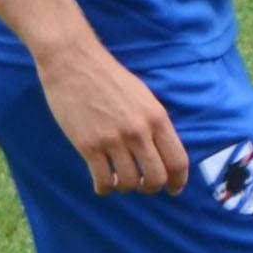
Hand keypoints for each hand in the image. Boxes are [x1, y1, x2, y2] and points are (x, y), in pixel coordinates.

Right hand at [41, 38, 188, 196]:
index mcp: (157, 118)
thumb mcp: (143, 97)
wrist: (74, 63)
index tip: (174, 189)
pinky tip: (103, 183)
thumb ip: (154, 123)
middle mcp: (139, 131)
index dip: (178, 181)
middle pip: (156, 178)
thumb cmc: (109, 78)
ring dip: (126, 187)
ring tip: (120, 181)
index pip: (177, 160)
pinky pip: (103, 181)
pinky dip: (105, 188)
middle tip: (143, 186)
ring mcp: (113, 140)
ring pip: (129, 183)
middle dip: (151, 188)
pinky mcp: (88, 145)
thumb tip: (162, 152)